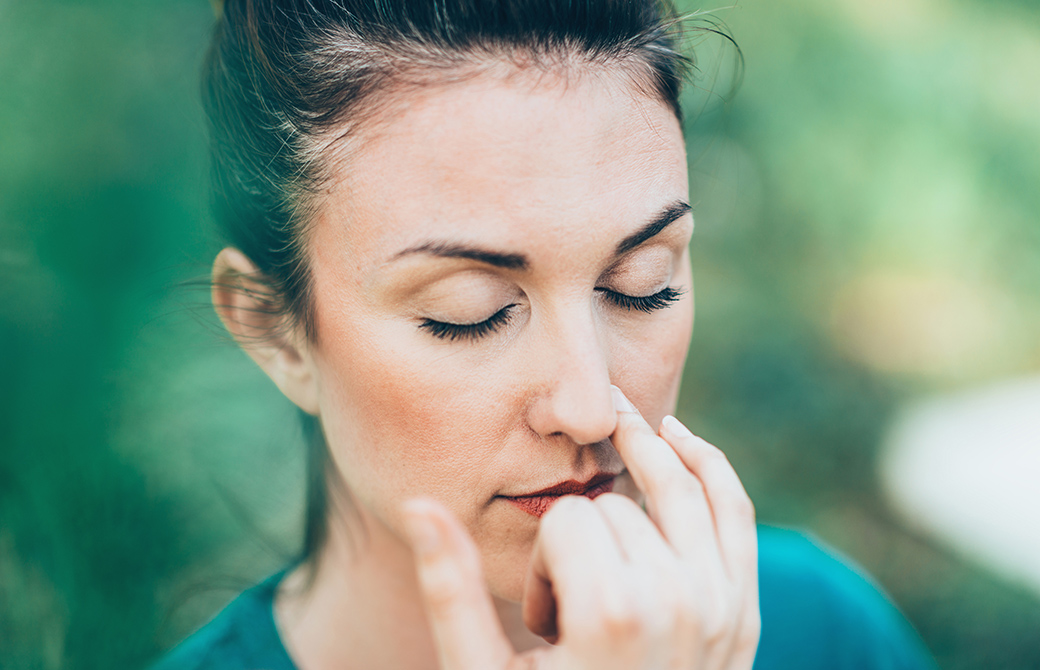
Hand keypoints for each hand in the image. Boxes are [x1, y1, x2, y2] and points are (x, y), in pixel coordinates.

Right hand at [401, 385, 759, 669]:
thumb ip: (452, 591)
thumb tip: (420, 503)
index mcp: (612, 616)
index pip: (564, 522)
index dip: (541, 563)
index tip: (545, 623)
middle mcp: (677, 603)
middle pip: (613, 507)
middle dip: (583, 545)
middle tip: (574, 612)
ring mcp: (721, 605)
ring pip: (678, 485)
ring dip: (639, 463)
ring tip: (614, 437)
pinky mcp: (744, 609)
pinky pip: (735, 509)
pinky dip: (708, 463)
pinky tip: (676, 436)